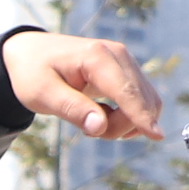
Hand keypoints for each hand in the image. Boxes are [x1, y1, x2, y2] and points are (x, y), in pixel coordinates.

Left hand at [1, 30, 165, 141]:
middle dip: (119, 127)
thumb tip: (100, 127)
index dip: (141, 116)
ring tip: (90, 123)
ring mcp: (125, 61)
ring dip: (124, 123)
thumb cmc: (33, 72)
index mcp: (97, 56)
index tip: (156, 136)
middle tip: (87, 132)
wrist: (31, 53)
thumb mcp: (42, 94)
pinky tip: (102, 117)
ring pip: (145, 102)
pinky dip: (128, 116)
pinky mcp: (127, 71)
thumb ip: (71, 109)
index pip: (126, 91)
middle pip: (139, 100)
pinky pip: (141, 100)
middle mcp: (118, 54)